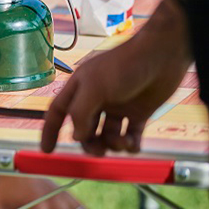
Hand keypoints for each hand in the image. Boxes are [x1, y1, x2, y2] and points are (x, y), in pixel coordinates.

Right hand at [41, 0, 190, 154]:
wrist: (161, 56)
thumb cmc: (123, 66)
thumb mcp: (94, 88)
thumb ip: (80, 113)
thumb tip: (77, 137)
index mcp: (80, 89)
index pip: (58, 112)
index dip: (50, 130)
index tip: (46, 150)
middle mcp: (96, 99)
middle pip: (84, 129)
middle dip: (89, 143)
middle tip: (98, 152)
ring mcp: (117, 107)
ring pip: (107, 136)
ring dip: (113, 144)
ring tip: (122, 141)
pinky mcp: (138, 113)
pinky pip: (130, 136)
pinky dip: (131, 144)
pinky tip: (133, 144)